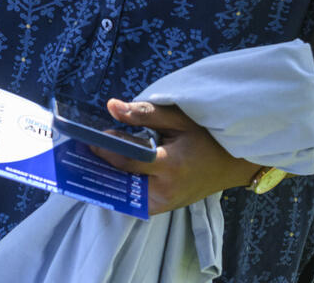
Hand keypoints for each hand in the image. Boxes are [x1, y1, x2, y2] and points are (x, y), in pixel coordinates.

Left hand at [87, 99, 256, 214]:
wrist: (233, 164)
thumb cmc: (206, 136)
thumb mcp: (178, 118)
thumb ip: (143, 114)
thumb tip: (111, 106)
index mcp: (170, 166)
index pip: (128, 160)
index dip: (105, 150)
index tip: (88, 138)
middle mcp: (165, 190)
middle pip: (122, 180)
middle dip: (100, 167)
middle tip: (80, 152)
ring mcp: (165, 203)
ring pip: (126, 192)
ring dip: (109, 176)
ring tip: (91, 159)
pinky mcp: (164, 208)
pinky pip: (135, 199)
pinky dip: (123, 184)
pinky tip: (111, 169)